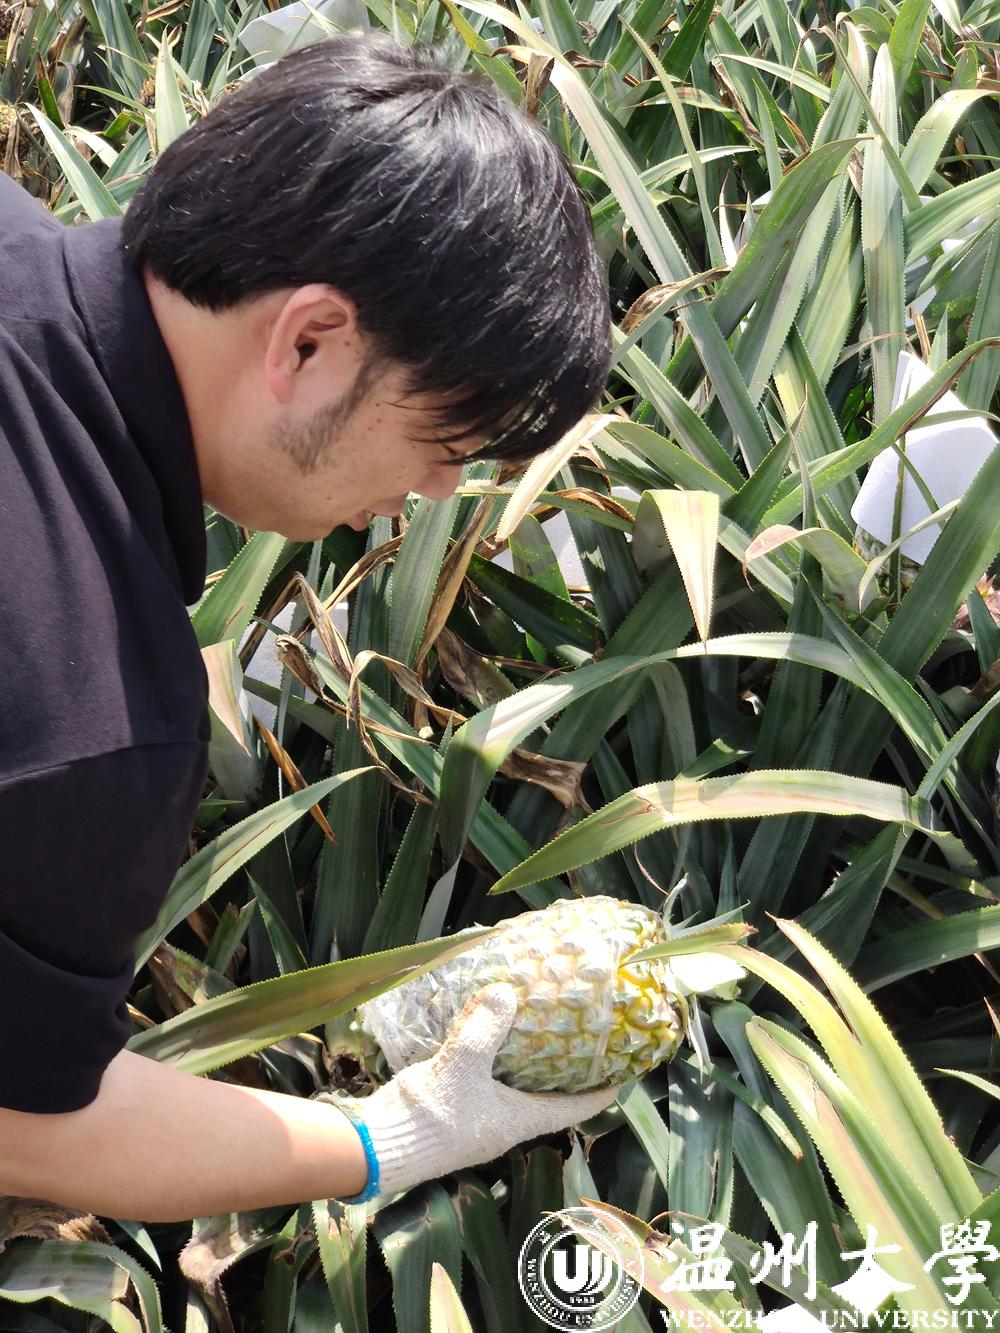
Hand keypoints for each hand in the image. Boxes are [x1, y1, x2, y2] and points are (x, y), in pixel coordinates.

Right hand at [315, 983, 621, 1201]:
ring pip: (513, 1085)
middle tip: (578, 1033)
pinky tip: (485, 1029)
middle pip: (545, 1095)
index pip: (574, 1107)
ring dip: (525, 1059)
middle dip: (562, 1068)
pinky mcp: (450, 1107)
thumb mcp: (462, 1066)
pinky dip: (492, 1055)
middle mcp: (503, 1122)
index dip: (601, 1091)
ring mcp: (476, 1117)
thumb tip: (506, 990)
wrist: (376, 1147)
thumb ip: (484, 1029)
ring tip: (535, 1023)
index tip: (624, 1072)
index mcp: (518, 1120)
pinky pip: (483, 1078)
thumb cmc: (430, 1117)